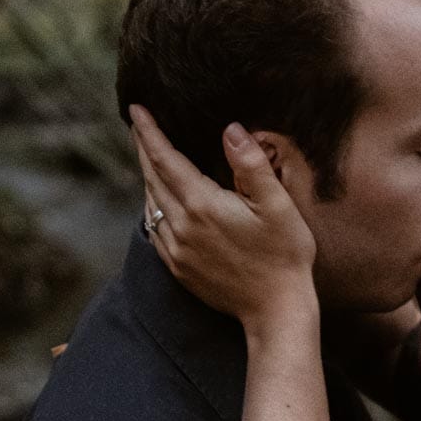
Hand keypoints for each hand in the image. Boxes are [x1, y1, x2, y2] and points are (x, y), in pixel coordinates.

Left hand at [131, 104, 316, 327]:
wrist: (276, 310)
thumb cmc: (284, 255)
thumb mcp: (278, 205)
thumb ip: (251, 165)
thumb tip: (231, 130)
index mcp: (203, 205)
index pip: (166, 159)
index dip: (149, 132)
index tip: (136, 110)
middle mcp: (181, 227)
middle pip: (152, 178)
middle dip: (144, 149)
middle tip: (138, 125)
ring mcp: (177, 250)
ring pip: (150, 203)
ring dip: (147, 176)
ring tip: (148, 156)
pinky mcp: (178, 268)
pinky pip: (155, 229)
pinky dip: (152, 206)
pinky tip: (158, 199)